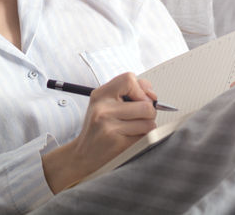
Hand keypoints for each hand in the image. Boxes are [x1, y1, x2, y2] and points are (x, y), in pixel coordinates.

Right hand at [42, 72, 156, 192]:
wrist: (83, 154)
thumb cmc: (98, 127)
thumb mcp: (105, 103)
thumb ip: (128, 92)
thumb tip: (152, 95)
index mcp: (100, 95)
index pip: (129, 79)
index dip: (141, 89)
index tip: (140, 99)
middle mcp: (103, 109)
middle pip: (146, 105)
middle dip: (149, 112)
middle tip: (138, 117)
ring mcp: (110, 127)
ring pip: (149, 122)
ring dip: (146, 126)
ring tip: (132, 129)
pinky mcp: (118, 144)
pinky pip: (145, 137)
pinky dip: (143, 138)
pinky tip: (130, 138)